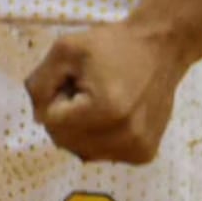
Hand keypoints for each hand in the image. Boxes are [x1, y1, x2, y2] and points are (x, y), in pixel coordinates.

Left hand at [26, 22, 198, 163]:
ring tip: (101, 103)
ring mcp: (136, 148)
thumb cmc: (113, 45)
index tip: (74, 82)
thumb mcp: (66, 49)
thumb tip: (38, 118)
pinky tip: (114, 117)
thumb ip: (40, 83)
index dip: (55, 99)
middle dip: (65, 117)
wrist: (163, 48)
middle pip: (64, 141)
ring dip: (81, 131)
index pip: (51, 121)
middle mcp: (123, 135)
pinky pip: (104, 155)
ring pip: (82, 152)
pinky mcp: (144, 154)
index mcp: (105, 109)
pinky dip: (100, 139)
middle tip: (86, 91)